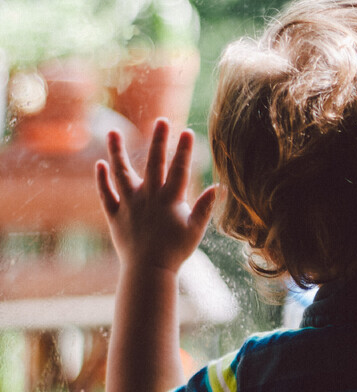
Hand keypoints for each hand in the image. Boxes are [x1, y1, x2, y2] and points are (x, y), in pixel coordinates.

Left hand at [95, 119, 216, 272]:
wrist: (149, 270)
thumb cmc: (176, 251)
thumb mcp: (196, 229)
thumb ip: (206, 206)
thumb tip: (220, 187)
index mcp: (170, 199)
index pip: (179, 169)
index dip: (185, 150)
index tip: (187, 132)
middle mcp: (148, 197)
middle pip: (153, 163)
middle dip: (158, 140)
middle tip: (161, 121)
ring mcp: (129, 204)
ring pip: (121, 172)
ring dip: (116, 151)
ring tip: (112, 132)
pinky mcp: (114, 214)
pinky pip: (106, 194)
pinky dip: (102, 179)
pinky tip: (100, 164)